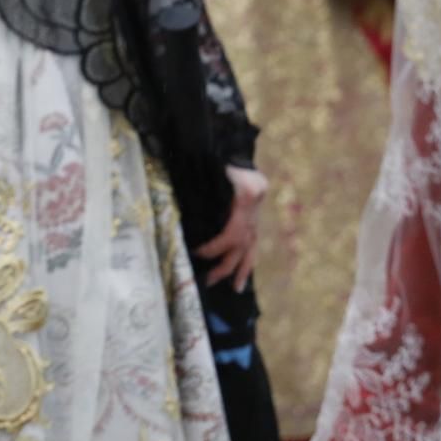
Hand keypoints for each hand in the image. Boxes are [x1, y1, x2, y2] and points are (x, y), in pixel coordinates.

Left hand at [195, 165, 267, 292]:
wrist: (235, 152)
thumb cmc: (220, 161)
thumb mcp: (214, 172)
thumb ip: (204, 190)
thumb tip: (185, 216)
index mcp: (245, 199)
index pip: (232, 233)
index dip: (215, 247)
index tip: (197, 253)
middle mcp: (253, 212)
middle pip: (243, 245)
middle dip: (225, 265)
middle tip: (208, 280)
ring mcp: (256, 217)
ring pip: (252, 248)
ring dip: (243, 270)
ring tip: (236, 289)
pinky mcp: (254, 219)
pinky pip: (253, 244)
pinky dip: (248, 260)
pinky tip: (242, 275)